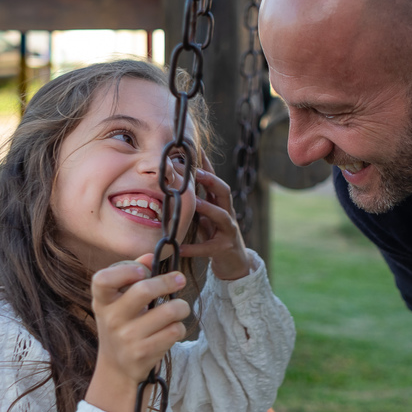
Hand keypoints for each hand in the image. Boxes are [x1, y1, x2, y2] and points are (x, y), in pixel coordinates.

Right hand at [85, 254, 190, 411]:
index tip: (143, 271)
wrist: (117, 368)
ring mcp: (127, 338)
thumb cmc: (123, 325)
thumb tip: (151, 256)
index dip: (125, 271)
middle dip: (168, 281)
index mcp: (103, 301)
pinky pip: (175, 331)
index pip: (102, 280)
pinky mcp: (144, 353)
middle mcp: (111, 319)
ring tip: (179, 309)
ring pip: (169, 311)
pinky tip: (171, 330)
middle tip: (180, 279)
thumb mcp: (119, 302)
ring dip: (181, 307)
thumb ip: (132, 276)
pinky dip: (179, 327)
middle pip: (144, 290)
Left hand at [179, 160, 250, 280]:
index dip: (206, 164)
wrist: (234, 264)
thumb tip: (177, 184)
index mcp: (220, 204)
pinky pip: (209, 247)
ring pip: (222, 215)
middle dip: (211, 180)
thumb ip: (197, 201)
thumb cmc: (215, 236)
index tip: (195, 148)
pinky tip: (181, 248)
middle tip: (195, 172)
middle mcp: (227, 213)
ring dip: (208, 208)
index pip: (214, 179)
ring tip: (194, 203)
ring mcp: (228, 230)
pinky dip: (195, 247)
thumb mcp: (206, 216)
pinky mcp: (224, 248)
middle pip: (224, 191)